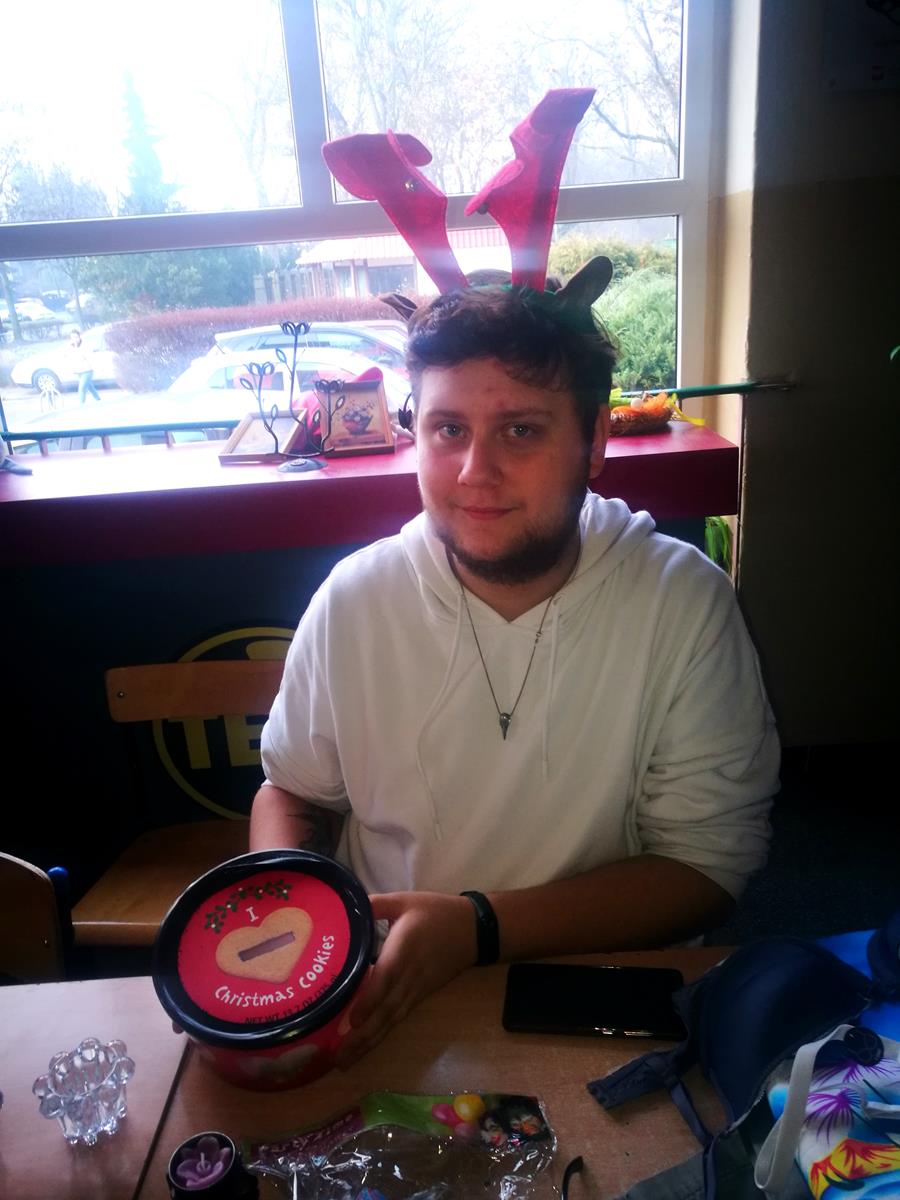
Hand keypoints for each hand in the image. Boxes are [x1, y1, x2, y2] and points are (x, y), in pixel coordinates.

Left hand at [335, 891, 475, 1067]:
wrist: (473, 930)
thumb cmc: (436, 913)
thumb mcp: (404, 901)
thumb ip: (375, 904)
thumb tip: (347, 908)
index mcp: (403, 951)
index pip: (385, 980)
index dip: (369, 1002)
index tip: (351, 1021)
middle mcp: (409, 977)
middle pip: (386, 1009)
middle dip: (363, 1035)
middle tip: (338, 1058)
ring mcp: (416, 990)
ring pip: (392, 1019)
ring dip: (370, 1041)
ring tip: (346, 1061)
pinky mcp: (420, 995)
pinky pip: (399, 1016)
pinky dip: (383, 1032)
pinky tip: (367, 1043)